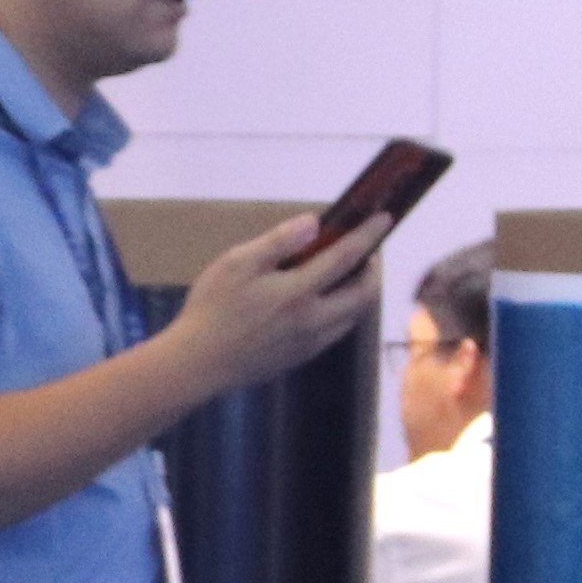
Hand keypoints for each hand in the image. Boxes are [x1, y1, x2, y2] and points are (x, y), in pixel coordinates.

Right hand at [158, 206, 392, 399]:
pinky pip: (334, 333)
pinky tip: (323, 303)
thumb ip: (279, 242)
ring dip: (359, 294)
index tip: (384, 219)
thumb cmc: (211, 309)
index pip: (346, 258)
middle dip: (372, 271)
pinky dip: (341, 313)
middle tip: (366, 253)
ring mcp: (309, 343)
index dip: (368, 236)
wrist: (197, 363)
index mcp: (298, 292)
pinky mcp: (299, 358)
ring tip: (347, 275)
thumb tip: (314, 224)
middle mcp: (312, 320)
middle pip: (363, 295)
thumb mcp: (237, 263)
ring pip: (352, 317)